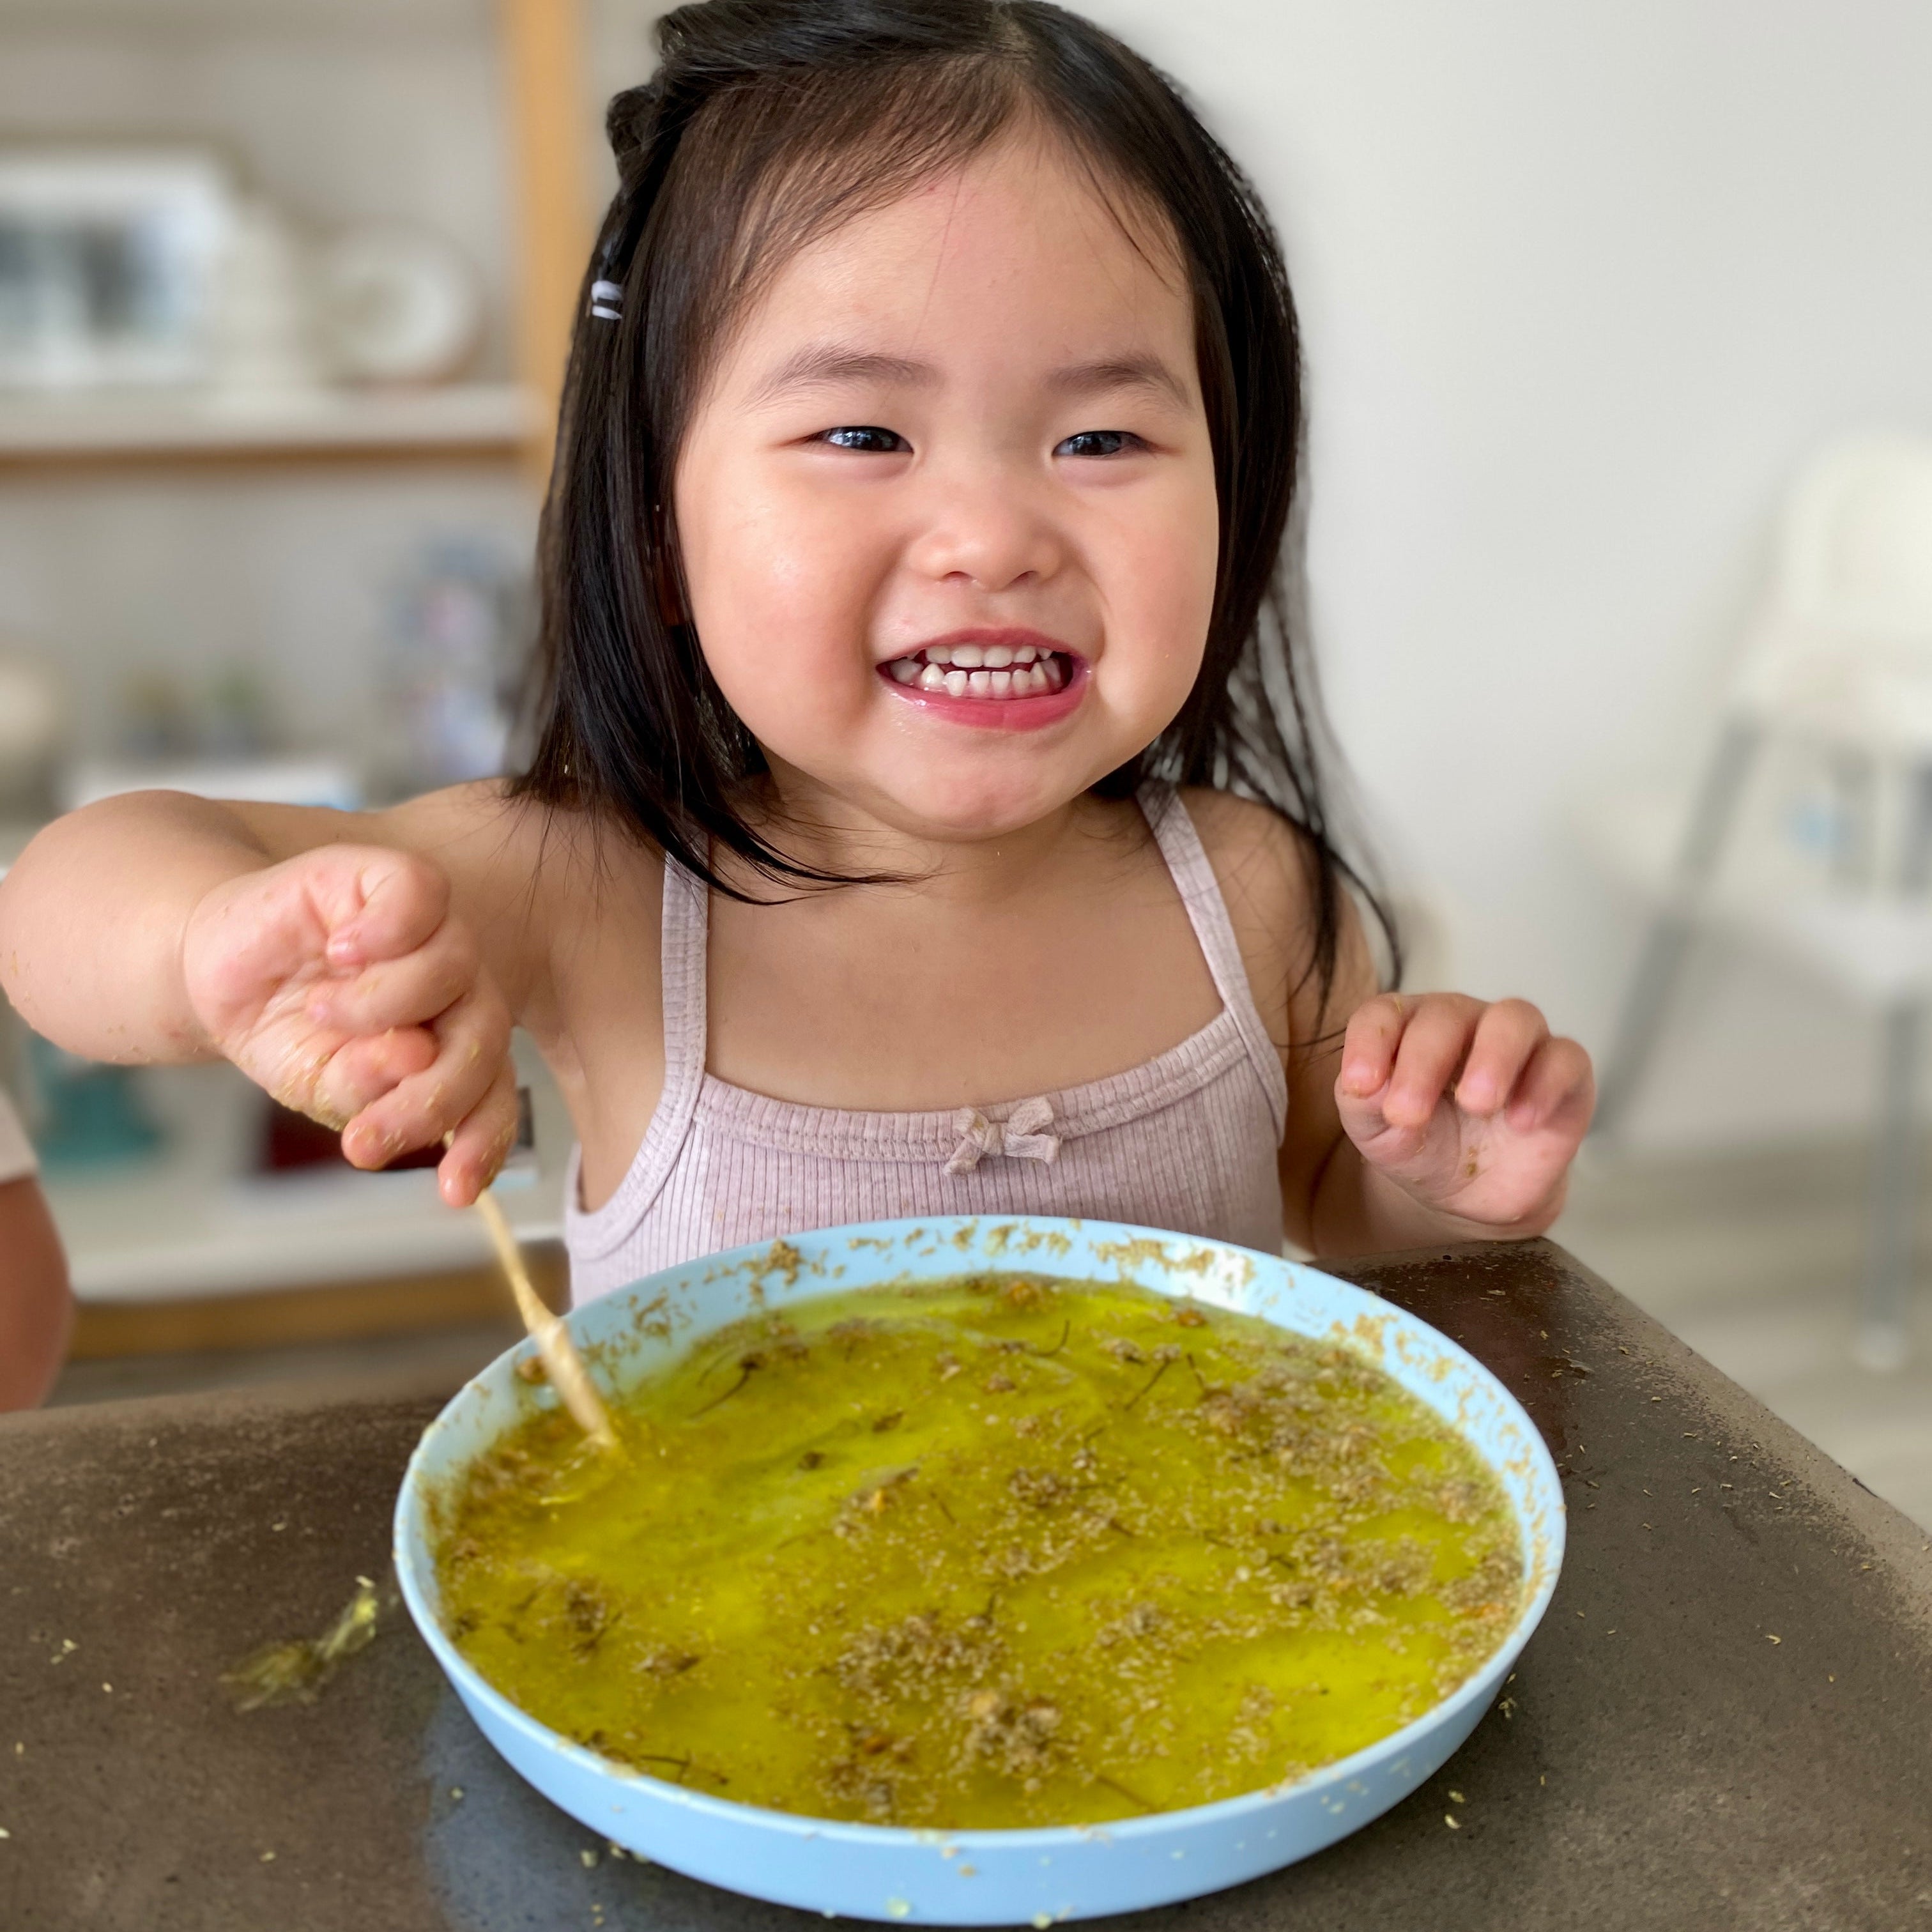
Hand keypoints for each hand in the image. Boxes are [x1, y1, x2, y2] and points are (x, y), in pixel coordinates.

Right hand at [180, 846, 517, 1205]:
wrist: (212, 967)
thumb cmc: (280, 1029)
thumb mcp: (320, 1085)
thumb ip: (370, 1090)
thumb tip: (413, 1059)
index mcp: (454, 1044)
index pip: (494, 1096)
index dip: (482, 1143)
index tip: (451, 1193)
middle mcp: (458, 989)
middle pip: (483, 1038)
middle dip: (428, 1097)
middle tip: (362, 1134)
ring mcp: (433, 931)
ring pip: (453, 969)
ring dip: (381, 1007)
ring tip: (320, 1013)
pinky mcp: (394, 878)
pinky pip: (420, 900)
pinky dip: (383, 934)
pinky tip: (341, 949)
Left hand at [1334, 993, 1592, 1233]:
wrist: (1471, 1196)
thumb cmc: (1421, 1146)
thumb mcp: (1376, 1132)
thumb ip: (1363, 1104)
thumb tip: (1366, 1084)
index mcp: (1409, 1028)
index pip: (1385, 1012)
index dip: (1370, 1041)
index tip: (1361, 1085)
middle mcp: (1465, 1023)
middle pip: (1446, 1014)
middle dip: (1424, 1061)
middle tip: (1409, 1112)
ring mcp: (1518, 1044)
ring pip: (1515, 1017)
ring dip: (1494, 1056)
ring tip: (1478, 1103)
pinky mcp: (1564, 1073)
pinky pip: (1566, 1058)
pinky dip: (1545, 1084)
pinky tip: (1522, 1121)